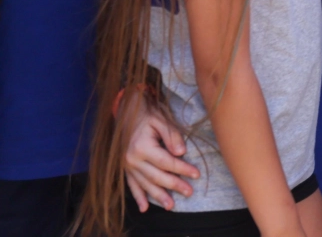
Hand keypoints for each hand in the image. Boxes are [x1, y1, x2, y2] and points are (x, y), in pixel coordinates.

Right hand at [122, 94, 198, 211]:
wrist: (127, 113)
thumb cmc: (148, 116)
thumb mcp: (162, 120)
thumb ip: (172, 136)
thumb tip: (181, 153)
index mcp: (142, 147)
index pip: (166, 162)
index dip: (182, 169)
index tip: (196, 174)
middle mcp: (132, 159)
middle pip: (156, 176)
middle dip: (174, 185)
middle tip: (189, 192)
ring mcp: (127, 166)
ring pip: (144, 184)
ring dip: (158, 196)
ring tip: (171, 206)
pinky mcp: (125, 169)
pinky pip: (131, 185)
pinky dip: (138, 197)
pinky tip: (144, 208)